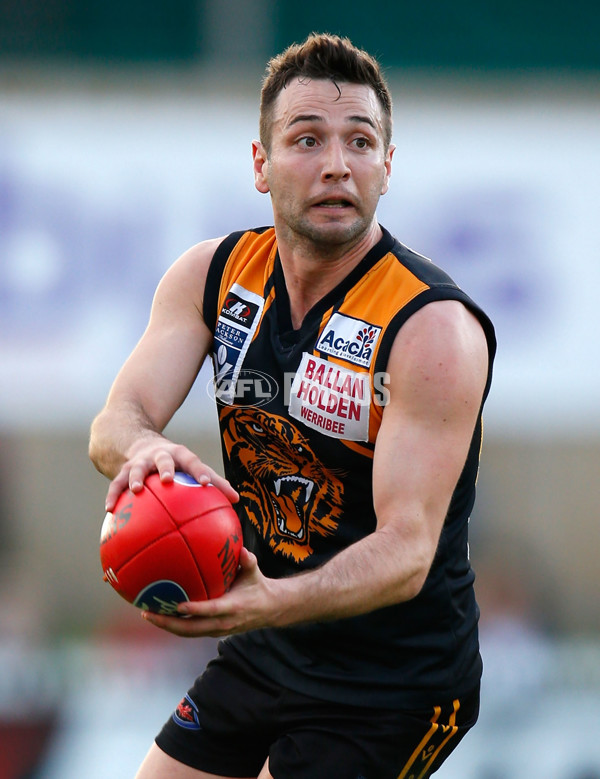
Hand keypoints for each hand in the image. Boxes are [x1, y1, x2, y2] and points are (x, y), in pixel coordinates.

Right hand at [104, 435, 238, 510]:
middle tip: (167, 480)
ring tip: (135, 491)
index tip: (207, 483)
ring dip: (135, 479)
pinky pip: (116, 483)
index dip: (200, 471)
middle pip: (164, 460)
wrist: (141, 444)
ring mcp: (140, 462)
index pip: (193, 461)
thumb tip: (237, 500)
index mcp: (180, 455)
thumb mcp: (192, 467)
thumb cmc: (176, 463)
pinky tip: (109, 510)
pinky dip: (113, 495)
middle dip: (166, 468)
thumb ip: (214, 482)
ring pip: (136, 469)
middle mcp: (160, 456)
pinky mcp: (123, 470)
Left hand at [140, 549, 277, 637]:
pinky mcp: (212, 631)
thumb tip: (240, 549)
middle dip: (168, 623)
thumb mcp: (255, 572)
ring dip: (167, 626)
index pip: (211, 610)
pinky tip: (161, 615)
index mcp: (232, 607)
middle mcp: (223, 622)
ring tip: (148, 615)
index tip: (178, 605)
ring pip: (188, 632)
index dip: (195, 609)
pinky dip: (175, 626)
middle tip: (148, 613)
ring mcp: (216, 629)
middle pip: (191, 628)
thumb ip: (248, 560)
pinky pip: (191, 631)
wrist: (269, 609)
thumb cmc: (258, 587)